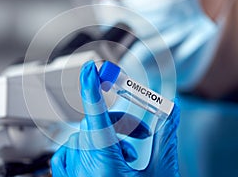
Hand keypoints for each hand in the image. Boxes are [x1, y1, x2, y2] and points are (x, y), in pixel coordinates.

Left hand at [51, 61, 179, 176]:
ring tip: (125, 155)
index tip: (90, 70)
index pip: (97, 116)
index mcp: (106, 165)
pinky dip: (84, 145)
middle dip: (120, 122)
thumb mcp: (160, 172)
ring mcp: (73, 174)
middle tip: (140, 134)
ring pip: (82, 136)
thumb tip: (170, 111)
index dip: (92, 88)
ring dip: (106, 137)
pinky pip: (67, 151)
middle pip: (95, 124)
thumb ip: (165, 137)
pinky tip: (99, 157)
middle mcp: (84, 168)